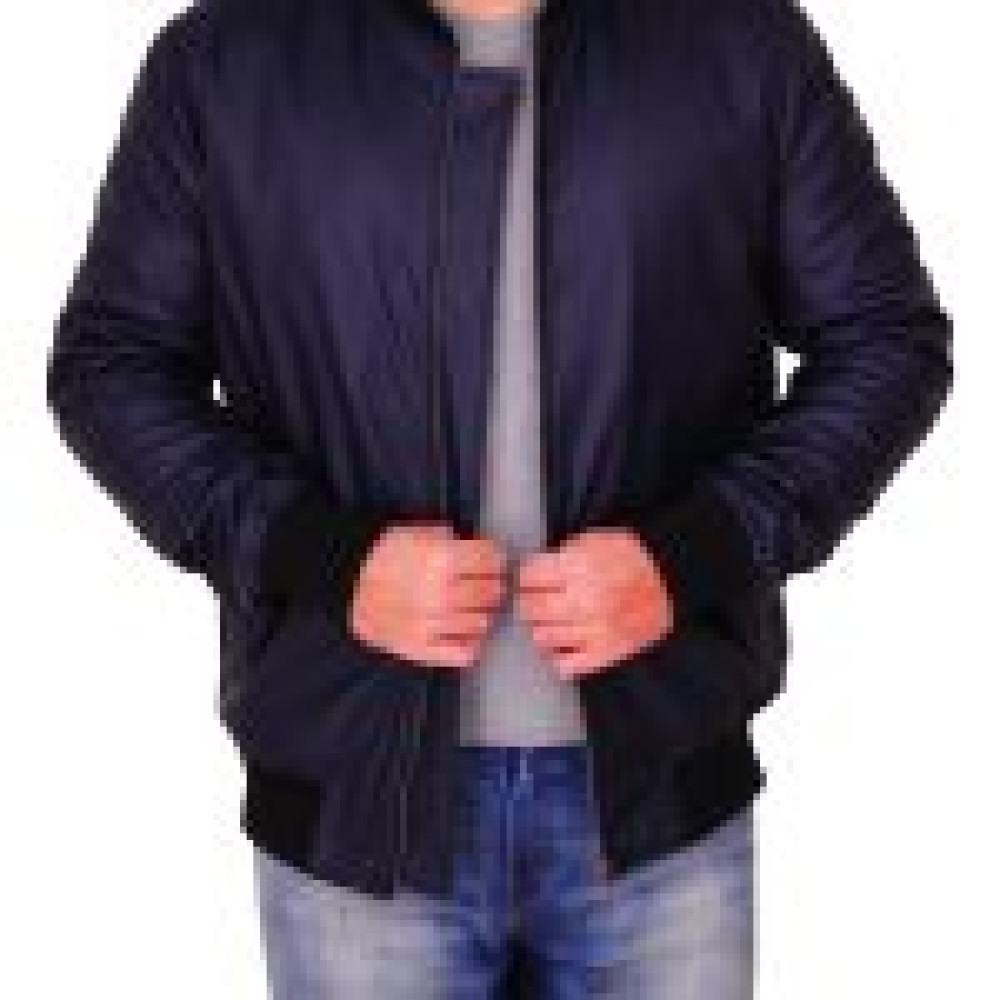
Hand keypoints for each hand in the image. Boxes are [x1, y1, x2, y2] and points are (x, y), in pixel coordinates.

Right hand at [349, 521, 508, 668]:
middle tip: (488, 583)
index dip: (494, 557)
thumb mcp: (417, 532)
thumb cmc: (384, 556)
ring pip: (482, 623)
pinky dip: (471, 644)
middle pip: (491, 591)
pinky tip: (464, 632)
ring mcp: (431, 624)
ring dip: (483, 613)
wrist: (346, 585)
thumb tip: (485, 549)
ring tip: (473, 606)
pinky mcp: (421, 649)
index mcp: (441, 559)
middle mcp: (440, 593)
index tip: (492, 559)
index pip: (491, 559)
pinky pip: (464, 653)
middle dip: (493, 585)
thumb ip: (452, 539)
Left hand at [515, 527, 674, 679]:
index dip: (527, 575)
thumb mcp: (599, 540)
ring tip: (545, 623)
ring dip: (540, 629)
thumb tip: (533, 572)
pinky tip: (561, 646)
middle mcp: (589, 598)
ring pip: (544, 637)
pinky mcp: (608, 653)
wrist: (675, 584)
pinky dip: (559, 658)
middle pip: (533, 607)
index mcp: (584, 564)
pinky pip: (568, 665)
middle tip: (533, 600)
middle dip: (529, 602)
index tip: (529, 579)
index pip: (531, 575)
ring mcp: (599, 629)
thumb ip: (566, 552)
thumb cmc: (631, 561)